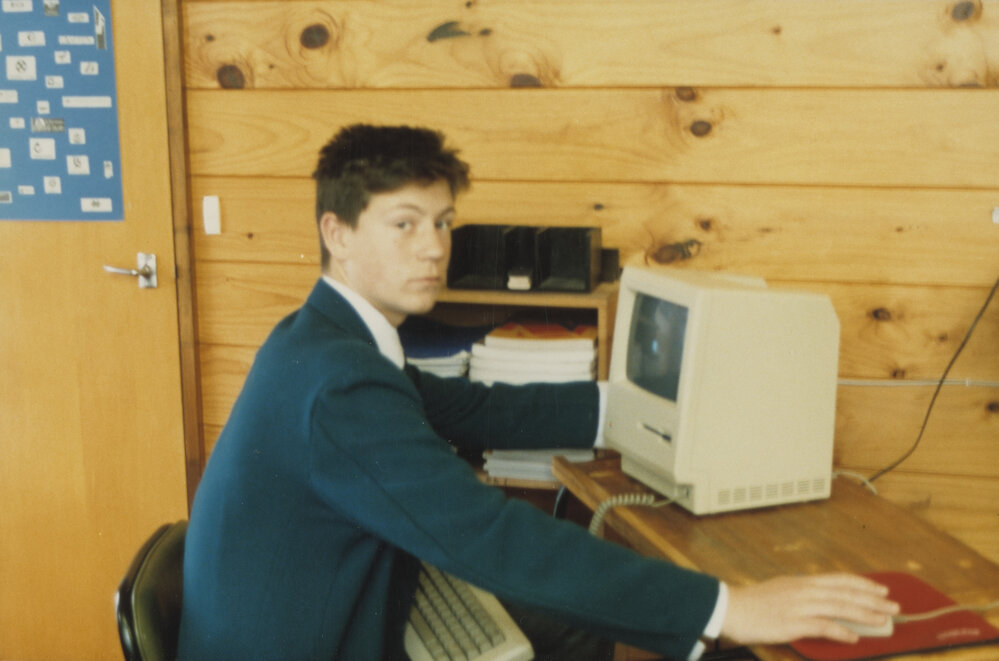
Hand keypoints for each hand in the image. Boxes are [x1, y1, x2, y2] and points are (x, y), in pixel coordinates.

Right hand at [721, 574, 898, 644]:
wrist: (730, 608)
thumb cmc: (753, 603)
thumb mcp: (781, 591)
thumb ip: (802, 595)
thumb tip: (821, 602)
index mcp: (802, 582)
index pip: (840, 580)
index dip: (863, 584)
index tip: (881, 589)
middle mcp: (804, 590)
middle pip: (845, 593)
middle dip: (872, 600)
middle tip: (894, 607)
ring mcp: (799, 605)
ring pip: (839, 607)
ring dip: (863, 614)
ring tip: (882, 620)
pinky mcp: (792, 622)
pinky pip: (822, 626)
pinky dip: (840, 631)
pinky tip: (853, 638)